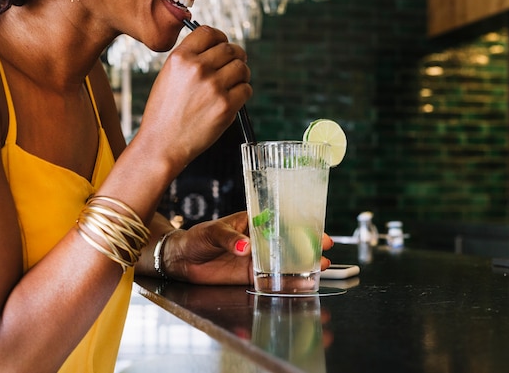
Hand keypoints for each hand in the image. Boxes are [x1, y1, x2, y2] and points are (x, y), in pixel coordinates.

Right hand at [134, 26, 251, 169]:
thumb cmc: (165, 113)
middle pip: (230, 49)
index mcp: (180, 58)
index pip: (209, 33)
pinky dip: (243, 93)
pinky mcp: (226, 106)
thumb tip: (217, 48)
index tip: (223, 45)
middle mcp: (197, 68)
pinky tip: (233, 99)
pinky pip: (246, 89)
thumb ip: (190, 59)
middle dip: (236, 56)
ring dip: (242, 74)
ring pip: (242, 68)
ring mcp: (214, 87)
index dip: (220, 38)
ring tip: (235, 82)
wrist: (163, 144)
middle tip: (235, 64)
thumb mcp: (168, 76)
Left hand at [162, 211, 334, 284]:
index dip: (301, 226)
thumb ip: (229, 239)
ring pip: (284, 262)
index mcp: (252, 223)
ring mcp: (256, 259)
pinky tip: (302, 284)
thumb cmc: (197, 237)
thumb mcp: (212, 232)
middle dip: (309, 246)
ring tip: (321, 268)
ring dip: (302, 266)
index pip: (280, 223)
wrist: (182, 259)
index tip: (317, 230)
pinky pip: (272, 279)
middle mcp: (258, 241)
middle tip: (326, 251)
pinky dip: (286, 282)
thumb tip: (244, 247)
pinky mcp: (250, 276)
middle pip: (288, 243)